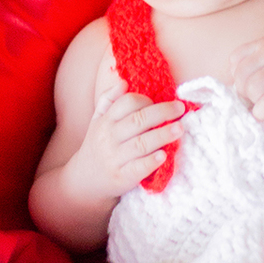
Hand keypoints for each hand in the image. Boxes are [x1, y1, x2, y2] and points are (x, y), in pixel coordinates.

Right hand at [70, 58, 186, 198]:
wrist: (83, 180)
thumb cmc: (97, 145)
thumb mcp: (97, 120)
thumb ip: (108, 100)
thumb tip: (123, 82)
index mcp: (106, 121)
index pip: (126, 103)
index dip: (145, 100)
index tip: (161, 102)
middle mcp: (109, 138)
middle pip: (138, 121)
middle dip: (161, 113)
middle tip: (180, 109)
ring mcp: (115, 158)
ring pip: (141, 144)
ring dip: (162, 135)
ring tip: (179, 129)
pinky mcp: (121, 178)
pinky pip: (138, 168)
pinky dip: (151, 162)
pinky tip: (164, 156)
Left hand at [229, 35, 263, 120]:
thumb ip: (258, 60)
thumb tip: (234, 86)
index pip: (235, 59)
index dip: (237, 75)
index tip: (247, 84)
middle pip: (241, 77)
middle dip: (244, 91)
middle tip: (255, 97)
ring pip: (251, 90)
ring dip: (253, 101)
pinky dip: (261, 112)